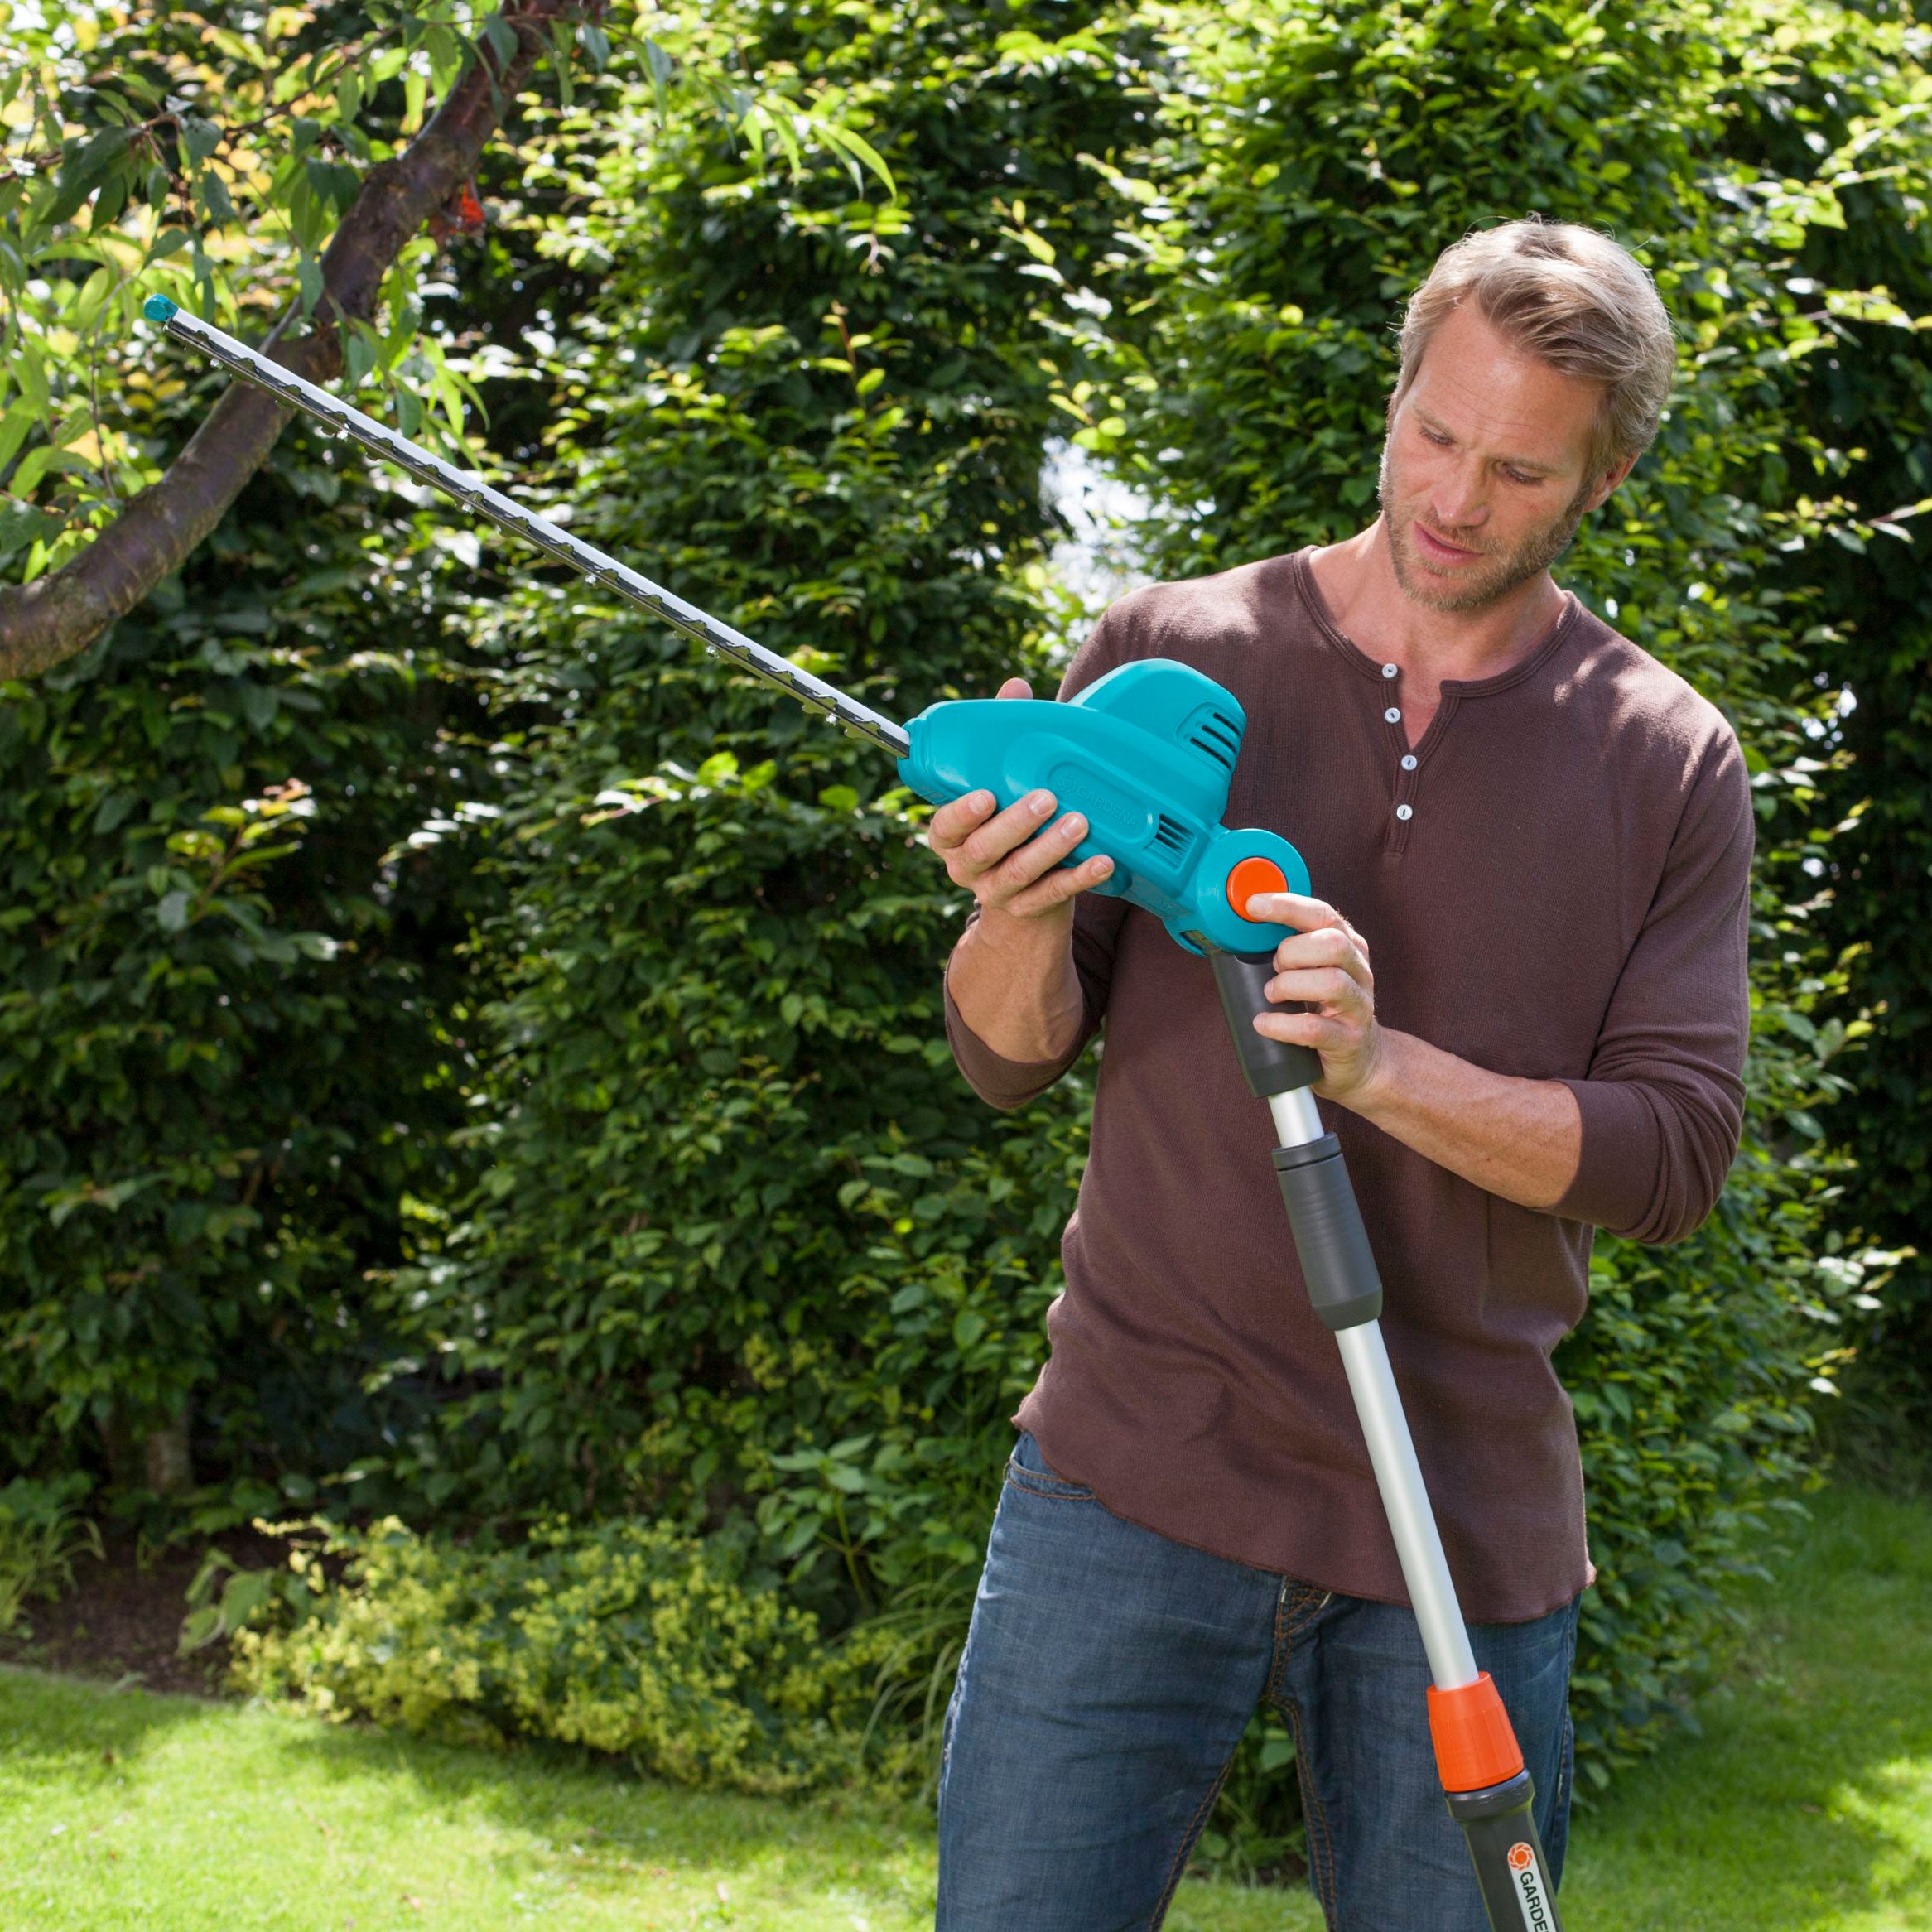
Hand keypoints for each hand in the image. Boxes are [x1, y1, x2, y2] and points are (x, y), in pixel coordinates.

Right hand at [926, 677, 1114, 924]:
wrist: (1020, 904)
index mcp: (951, 836)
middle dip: (1015, 823)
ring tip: (1079, 823)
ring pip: (1019, 872)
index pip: (945, 825)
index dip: (962, 813)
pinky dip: (1080, 878)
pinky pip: (1053, 894)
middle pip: (983, 849)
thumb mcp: (996, 790)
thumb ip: (998, 743)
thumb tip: (1016, 687)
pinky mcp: (1029, 909)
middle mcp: (967, 867)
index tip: (985, 795)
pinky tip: (1103, 861)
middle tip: (1046, 798)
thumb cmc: (1006, 830)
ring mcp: (997, 892)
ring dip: (1051, 847)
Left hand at [1244, 890, 1385, 1103]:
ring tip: (1271, 994)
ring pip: (1331, 982)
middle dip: (1292, 951)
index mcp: (1349, 947)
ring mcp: (1358, 1007)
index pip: (1323, 915)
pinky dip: (1282, 1025)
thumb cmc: (1325, 1010)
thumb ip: (1291, 950)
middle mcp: (1359, 972)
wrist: (1361, 1061)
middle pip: (1333, 944)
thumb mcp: (1314, 972)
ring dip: (1289, 985)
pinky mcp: (1349, 1041)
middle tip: (1273, 967)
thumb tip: (1240, 929)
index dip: (1288, 906)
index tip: (1254, 905)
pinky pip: (1314, 1028)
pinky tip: (1264, 1024)